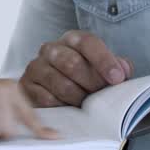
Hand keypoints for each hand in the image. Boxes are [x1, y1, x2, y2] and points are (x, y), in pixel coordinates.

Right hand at [19, 30, 133, 106]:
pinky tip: (71, 109)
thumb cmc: (83, 79)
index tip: (117, 78)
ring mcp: (36, 67)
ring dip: (79, 98)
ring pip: (61, 84)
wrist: (52, 91)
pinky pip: (47, 100)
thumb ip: (117, 67)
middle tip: (102, 96)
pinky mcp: (26, 86)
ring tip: (87, 105)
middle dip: (92, 83)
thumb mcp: (102, 70)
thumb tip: (123, 69)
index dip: (104, 60)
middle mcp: (51, 49)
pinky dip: (63, 107)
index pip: (87, 42)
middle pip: (72, 63)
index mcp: (71, 39)